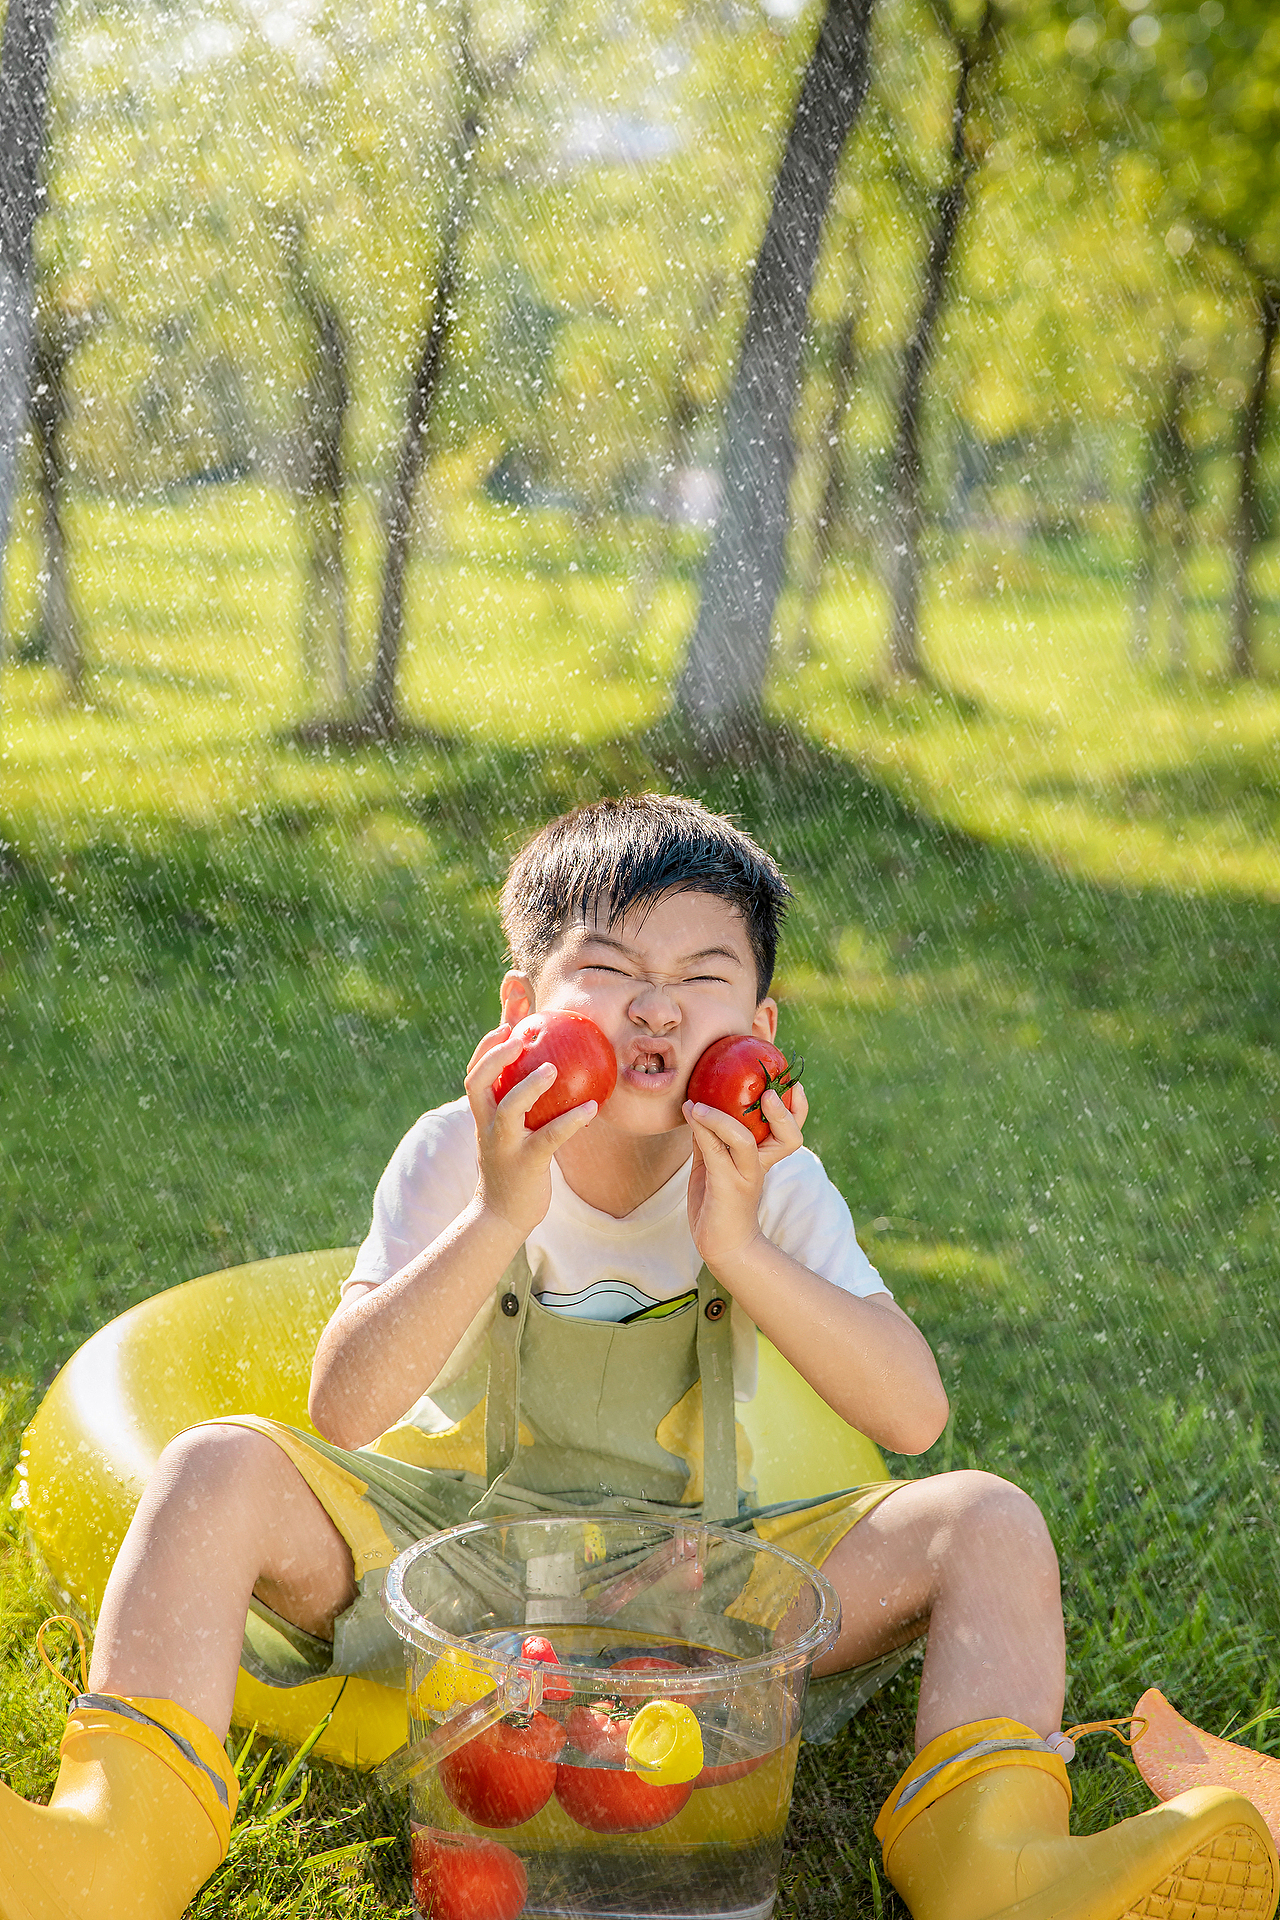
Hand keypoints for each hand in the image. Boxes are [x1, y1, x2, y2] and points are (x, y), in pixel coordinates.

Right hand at [465, 1022, 598, 1237]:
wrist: (501, 1216)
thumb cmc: (513, 1169)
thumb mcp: (509, 1134)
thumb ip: (521, 1106)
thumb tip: (548, 1074)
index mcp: (482, 1116)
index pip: (473, 1075)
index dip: (485, 1048)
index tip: (505, 1026)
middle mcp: (487, 1127)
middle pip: (477, 1083)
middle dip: (494, 1057)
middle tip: (520, 1038)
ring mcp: (504, 1146)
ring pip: (509, 1108)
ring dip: (529, 1085)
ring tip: (553, 1068)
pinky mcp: (526, 1163)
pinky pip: (550, 1137)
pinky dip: (571, 1120)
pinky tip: (593, 1107)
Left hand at [682, 1081, 808, 1271]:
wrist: (722, 1245)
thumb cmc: (719, 1203)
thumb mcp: (713, 1164)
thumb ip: (710, 1138)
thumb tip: (696, 1107)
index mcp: (765, 1158)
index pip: (790, 1132)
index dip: (797, 1110)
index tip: (793, 1086)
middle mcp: (761, 1166)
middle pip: (788, 1138)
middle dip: (783, 1114)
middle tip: (769, 1092)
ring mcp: (745, 1177)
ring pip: (746, 1142)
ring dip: (723, 1118)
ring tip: (701, 1103)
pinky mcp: (726, 1187)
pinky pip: (716, 1154)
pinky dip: (702, 1130)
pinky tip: (690, 1113)